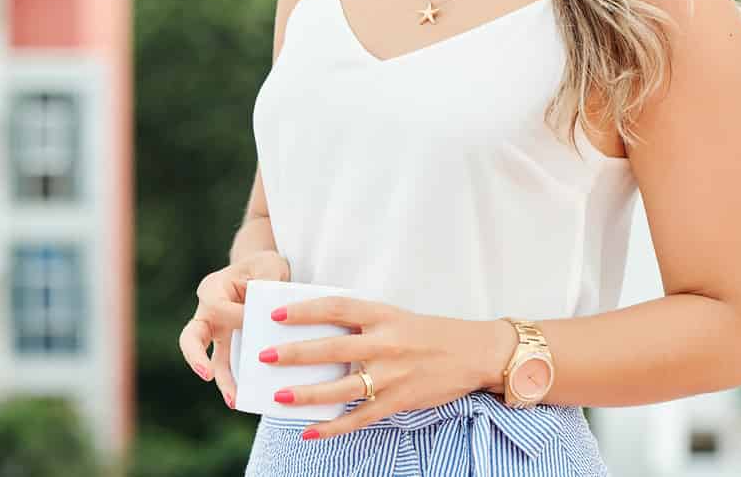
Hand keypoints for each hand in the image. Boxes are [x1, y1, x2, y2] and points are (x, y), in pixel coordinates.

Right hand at [177, 251, 291, 407]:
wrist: (266, 273)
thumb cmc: (266, 266)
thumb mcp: (270, 266)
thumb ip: (268, 283)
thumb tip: (268, 314)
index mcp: (212, 289)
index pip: (218, 307)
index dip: (238, 315)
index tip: (262, 317)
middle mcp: (208, 313)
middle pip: (191, 337)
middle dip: (195, 357)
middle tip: (206, 374)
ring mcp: (217, 333)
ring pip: (210, 360)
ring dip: (222, 381)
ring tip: (235, 400)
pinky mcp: (229, 346)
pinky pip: (228, 366)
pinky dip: (235, 382)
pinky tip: (247, 398)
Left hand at [261, 294, 495, 439]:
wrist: (475, 352)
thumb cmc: (430, 333)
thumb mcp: (396, 316)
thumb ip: (363, 322)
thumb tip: (319, 329)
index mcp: (382, 315)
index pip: (336, 307)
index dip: (305, 309)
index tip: (277, 314)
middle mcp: (385, 342)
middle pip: (332, 346)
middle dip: (296, 353)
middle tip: (265, 356)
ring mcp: (392, 374)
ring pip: (342, 386)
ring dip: (307, 394)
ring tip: (279, 397)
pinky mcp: (399, 400)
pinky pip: (360, 417)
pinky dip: (333, 427)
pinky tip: (310, 432)